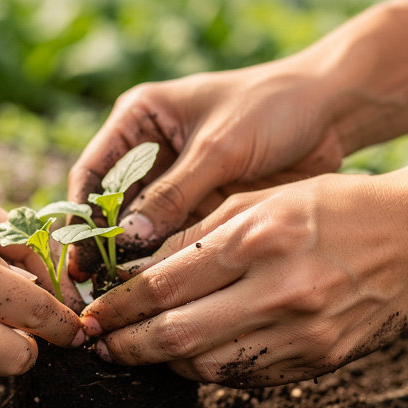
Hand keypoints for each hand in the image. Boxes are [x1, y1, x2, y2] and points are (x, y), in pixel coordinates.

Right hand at [67, 65, 344, 274]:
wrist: (330, 112)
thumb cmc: (272, 108)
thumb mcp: (220, 147)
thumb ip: (174, 192)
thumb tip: (128, 241)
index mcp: (139, 120)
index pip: (93, 172)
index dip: (80, 215)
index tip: (78, 256)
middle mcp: (147, 153)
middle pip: (108, 207)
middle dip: (100, 247)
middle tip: (92, 290)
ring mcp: (173, 184)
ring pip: (137, 230)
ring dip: (129, 262)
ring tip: (119, 299)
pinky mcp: (200, 208)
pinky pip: (171, 241)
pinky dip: (162, 265)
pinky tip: (156, 293)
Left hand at [80, 171, 407, 387]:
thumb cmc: (336, 206)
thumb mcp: (264, 197)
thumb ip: (200, 232)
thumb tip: (138, 266)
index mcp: (258, 238)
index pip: (163, 285)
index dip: (116, 306)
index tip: (91, 315)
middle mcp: (278, 290)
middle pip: (174, 336)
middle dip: (125, 346)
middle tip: (99, 345)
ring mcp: (302, 334)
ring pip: (204, 366)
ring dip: (162, 362)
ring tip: (140, 349)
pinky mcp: (319, 362)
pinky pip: (244, 377)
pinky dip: (208, 368)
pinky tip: (192, 353)